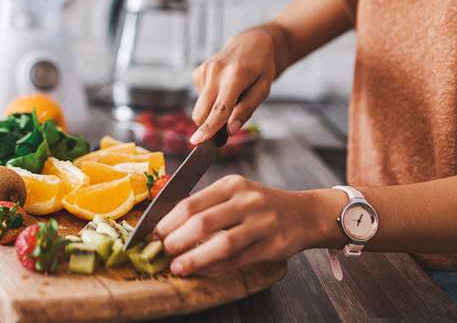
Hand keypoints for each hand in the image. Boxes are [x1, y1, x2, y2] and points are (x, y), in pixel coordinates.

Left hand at [153, 175, 309, 275]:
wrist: (303, 214)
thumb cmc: (260, 205)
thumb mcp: (235, 193)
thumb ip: (207, 205)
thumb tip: (168, 226)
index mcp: (232, 184)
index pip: (192, 202)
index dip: (168, 221)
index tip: (153, 234)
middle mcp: (247, 200)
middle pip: (204, 222)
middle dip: (177, 240)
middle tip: (161, 251)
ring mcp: (262, 223)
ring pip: (222, 244)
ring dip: (195, 258)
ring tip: (178, 267)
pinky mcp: (272, 244)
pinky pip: (239, 259)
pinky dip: (216, 267)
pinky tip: (202, 271)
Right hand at [190, 28, 275, 144]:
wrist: (250, 43)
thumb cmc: (260, 67)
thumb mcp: (263, 89)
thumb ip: (247, 110)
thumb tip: (231, 130)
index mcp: (235, 75)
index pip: (220, 108)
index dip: (209, 127)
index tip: (197, 142)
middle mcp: (216, 71)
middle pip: (202, 111)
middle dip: (208, 126)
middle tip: (226, 128)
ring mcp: (204, 70)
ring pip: (200, 107)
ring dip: (212, 111)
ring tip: (231, 96)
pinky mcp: (198, 72)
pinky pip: (200, 98)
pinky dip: (210, 100)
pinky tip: (222, 88)